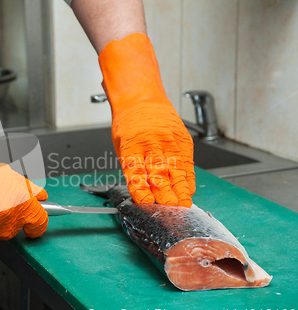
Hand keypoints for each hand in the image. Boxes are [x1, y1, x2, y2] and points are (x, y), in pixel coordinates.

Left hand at [99, 33, 194, 206]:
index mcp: (131, 146)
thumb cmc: (128, 122)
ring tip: (182, 206)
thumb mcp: (121, 145)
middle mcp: (151, 144)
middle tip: (169, 213)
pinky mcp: (182, 139)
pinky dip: (188, 178)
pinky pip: (186, 162)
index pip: (137, 173)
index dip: (143, 191)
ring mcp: (168, 141)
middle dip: (165, 196)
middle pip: (159, 175)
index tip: (147, 204)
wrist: (141, 96)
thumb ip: (132, 167)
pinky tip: (189, 190)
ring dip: (179, 191)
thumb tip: (141, 191)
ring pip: (175, 170)